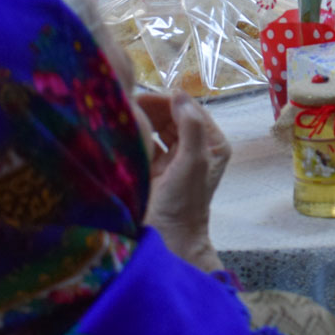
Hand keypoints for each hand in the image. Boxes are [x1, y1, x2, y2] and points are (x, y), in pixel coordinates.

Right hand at [138, 91, 230, 271]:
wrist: (166, 240)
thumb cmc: (183, 203)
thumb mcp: (192, 162)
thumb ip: (190, 127)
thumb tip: (179, 95)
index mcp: (212, 143)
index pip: (190, 109)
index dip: (169, 100)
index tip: (143, 96)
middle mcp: (195, 147)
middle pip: (172, 117)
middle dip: (152, 109)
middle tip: (127, 104)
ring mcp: (174, 158)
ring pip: (157, 128)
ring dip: (142, 121)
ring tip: (122, 115)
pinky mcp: (155, 168)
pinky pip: (145, 143)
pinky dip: (136, 137)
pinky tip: (122, 132)